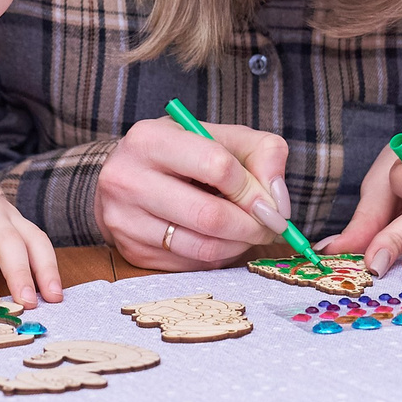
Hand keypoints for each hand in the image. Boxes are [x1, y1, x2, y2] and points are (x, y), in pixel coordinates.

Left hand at [0, 167, 60, 307]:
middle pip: (9, 241)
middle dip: (20, 272)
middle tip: (28, 302)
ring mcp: (10, 215)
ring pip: (34, 239)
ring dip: (46, 269)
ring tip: (53, 298)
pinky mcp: (22, 221)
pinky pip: (41, 241)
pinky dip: (51, 265)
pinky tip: (54, 289)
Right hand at [95, 118, 288, 269]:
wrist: (124, 176)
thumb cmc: (180, 153)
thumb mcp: (221, 136)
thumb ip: (263, 154)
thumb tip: (277, 203)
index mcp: (150, 140)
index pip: (217, 166)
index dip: (253, 189)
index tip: (269, 202)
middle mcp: (128, 180)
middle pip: (210, 216)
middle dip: (252, 226)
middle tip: (270, 226)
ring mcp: (126, 221)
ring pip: (203, 248)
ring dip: (239, 245)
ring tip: (248, 232)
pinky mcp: (132, 252)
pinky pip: (192, 265)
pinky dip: (218, 256)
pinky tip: (220, 240)